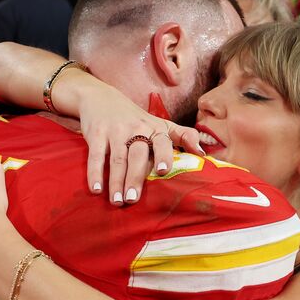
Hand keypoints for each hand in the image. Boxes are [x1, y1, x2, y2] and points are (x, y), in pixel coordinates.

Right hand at [77, 92, 201, 205]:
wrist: (101, 98)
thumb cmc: (136, 118)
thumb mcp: (160, 124)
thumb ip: (183, 136)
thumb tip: (203, 153)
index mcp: (155, 128)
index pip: (161, 142)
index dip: (162, 155)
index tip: (163, 171)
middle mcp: (136, 128)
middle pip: (136, 155)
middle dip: (134, 177)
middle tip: (133, 200)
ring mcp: (115, 131)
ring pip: (117, 159)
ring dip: (116, 181)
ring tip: (117, 202)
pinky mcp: (96, 134)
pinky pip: (96, 156)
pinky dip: (95, 173)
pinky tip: (96, 189)